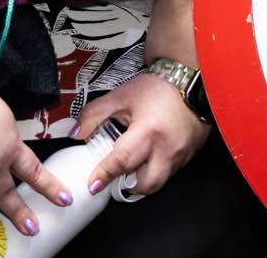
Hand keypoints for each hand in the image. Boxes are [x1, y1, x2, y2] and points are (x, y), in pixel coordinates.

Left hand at [73, 72, 211, 196]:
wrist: (188, 80)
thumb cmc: (156, 88)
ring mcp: (182, 154)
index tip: (93, 185)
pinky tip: (150, 157)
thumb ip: (94, 114)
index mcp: (148, 131)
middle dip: (129, 186)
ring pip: (160, 182)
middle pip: (146, 184)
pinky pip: (172, 172)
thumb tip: (76, 133)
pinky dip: (158, 169)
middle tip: (117, 177)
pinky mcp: (190, 155)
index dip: (105, 175)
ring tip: (134, 166)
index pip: (122, 162)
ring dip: (144, 179)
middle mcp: (168, 147)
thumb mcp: (120, 96)